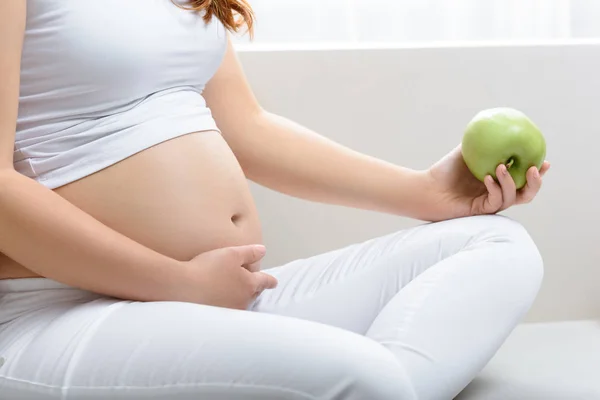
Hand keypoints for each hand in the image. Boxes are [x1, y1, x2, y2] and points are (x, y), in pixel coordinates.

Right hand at [183, 244, 277, 309]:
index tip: (273, 282)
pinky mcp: (218, 320)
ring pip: (242, 304)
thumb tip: (263, 250)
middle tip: (253, 285)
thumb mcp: (231, 254)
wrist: (182, 289)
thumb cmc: (208, 268)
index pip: (265, 282)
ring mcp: (231, 312)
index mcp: (249, 285)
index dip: (270, 280)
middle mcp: (243, 301)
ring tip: (234, 292)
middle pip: (254, 294)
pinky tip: (220, 302)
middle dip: (255, 289)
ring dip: (241, 298)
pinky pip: (229, 312)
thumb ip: (249, 252)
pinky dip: (227, 306)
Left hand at [423, 145, 549, 220]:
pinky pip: (495, 201)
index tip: (545, 161)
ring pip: (512, 198)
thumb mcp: (466, 151)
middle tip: (534, 169)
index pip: (524, 179)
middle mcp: (498, 194)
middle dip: (535, 183)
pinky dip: (495, 188)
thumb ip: (482, 141)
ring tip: (502, 167)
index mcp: (499, 181)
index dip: (537, 172)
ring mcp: (490, 204)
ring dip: (510, 182)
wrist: (427, 188)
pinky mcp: (480, 211)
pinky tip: (488, 177)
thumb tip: (497, 123)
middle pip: (526, 193)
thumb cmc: (445, 171)